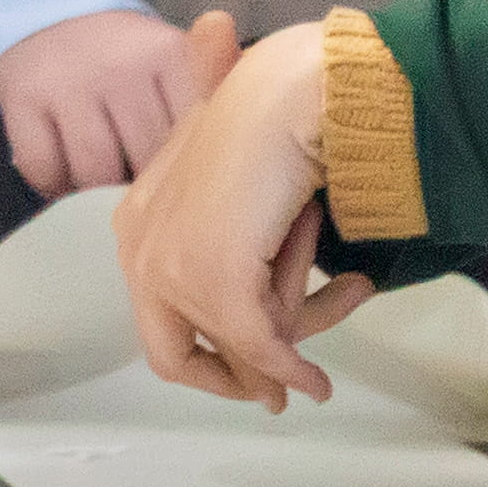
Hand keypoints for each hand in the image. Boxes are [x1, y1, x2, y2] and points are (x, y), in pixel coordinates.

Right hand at [0, 5, 209, 195]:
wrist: (45, 8)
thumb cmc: (122, 54)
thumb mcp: (172, 58)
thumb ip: (209, 93)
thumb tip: (249, 140)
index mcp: (168, 55)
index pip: (192, 137)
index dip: (185, 167)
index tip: (179, 174)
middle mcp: (120, 67)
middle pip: (145, 162)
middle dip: (142, 184)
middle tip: (136, 182)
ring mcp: (67, 83)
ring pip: (94, 175)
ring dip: (95, 191)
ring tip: (99, 180)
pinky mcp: (21, 99)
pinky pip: (44, 171)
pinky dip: (53, 184)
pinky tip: (61, 170)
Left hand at [112, 13, 380, 408]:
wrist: (294, 91)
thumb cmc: (275, 120)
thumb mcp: (243, 193)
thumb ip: (237, 244)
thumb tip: (259, 307)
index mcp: (137, 220)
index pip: (156, 316)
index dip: (204, 352)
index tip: (248, 368)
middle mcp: (139, 247)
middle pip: (175, 352)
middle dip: (236, 376)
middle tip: (279, 395)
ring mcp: (171, 267)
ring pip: (236, 344)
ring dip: (297, 326)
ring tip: (349, 293)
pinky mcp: (216, 282)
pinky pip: (261, 348)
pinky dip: (293, 369)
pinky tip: (319, 384)